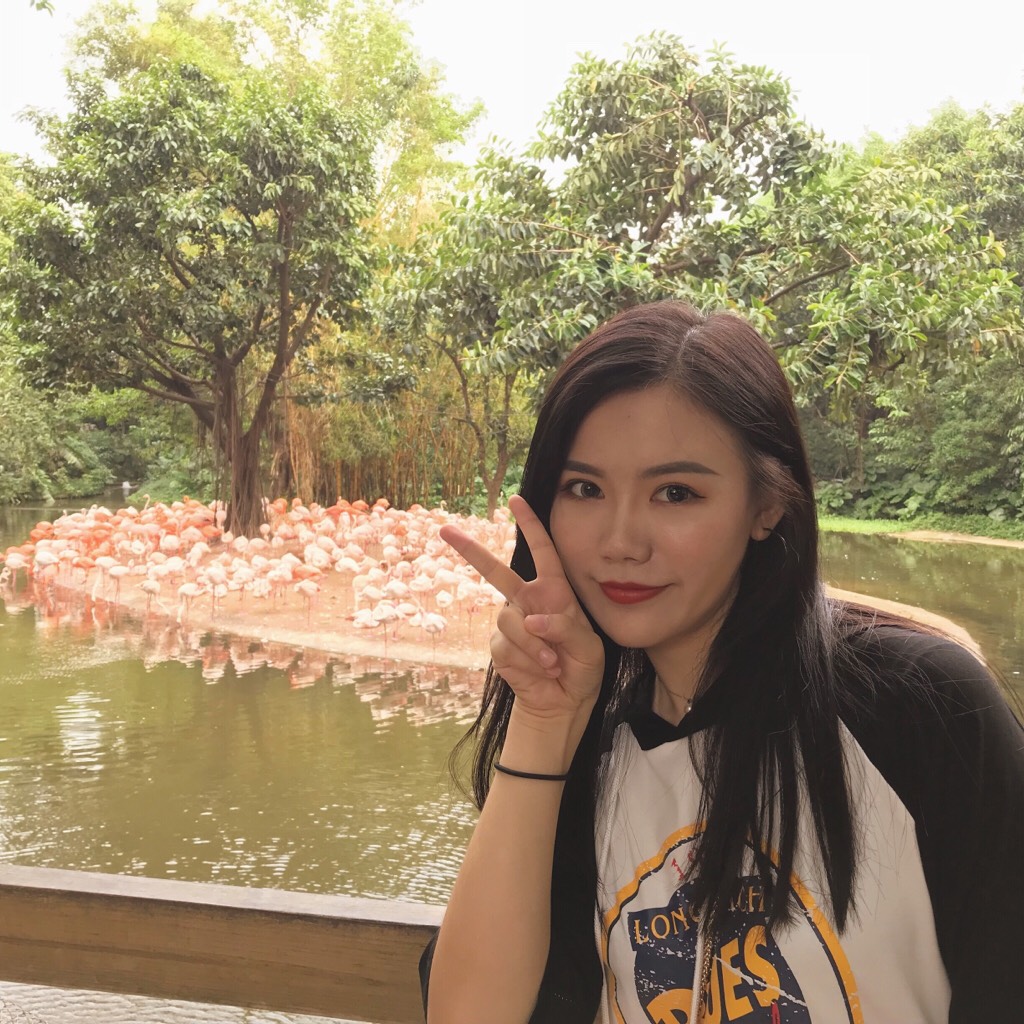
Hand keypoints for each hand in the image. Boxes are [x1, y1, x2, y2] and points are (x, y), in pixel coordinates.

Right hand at [439, 495, 604, 722]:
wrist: (564, 702)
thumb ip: (566, 628)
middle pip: (496, 572)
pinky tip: (541, 671)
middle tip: (445, 530)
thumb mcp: (588, 647)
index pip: (543, 551)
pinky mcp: (499, 647)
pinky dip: (529, 660)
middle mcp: (527, 602)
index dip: (531, 525)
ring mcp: (511, 624)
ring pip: (511, 620)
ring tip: (553, 662)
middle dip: (470, 551)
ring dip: (535, 645)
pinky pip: (507, 645)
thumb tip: (532, 620)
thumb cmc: (582, 668)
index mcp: (553, 592)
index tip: (516, 500)